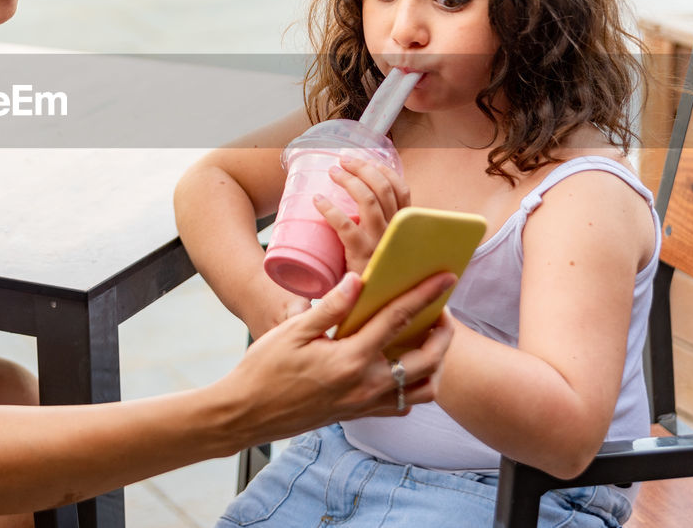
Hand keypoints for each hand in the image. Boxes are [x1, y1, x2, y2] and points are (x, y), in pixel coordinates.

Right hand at [217, 270, 454, 446]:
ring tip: (428, 340)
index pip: (398, 319)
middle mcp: (366, 385)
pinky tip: (401, 367)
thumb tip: (359, 280)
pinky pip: (401, 405)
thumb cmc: (264, 369)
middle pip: (427, 359)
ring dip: (434, 364)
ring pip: (423, 389)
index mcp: (350, 359)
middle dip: (444, 333)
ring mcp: (365, 404)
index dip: (424, 295)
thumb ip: (331, 307)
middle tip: (441, 311)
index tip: (445, 278)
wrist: (247, 413)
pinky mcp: (358, 414)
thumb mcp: (293, 331)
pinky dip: (413, 387)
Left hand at [316, 155, 410, 274]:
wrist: (377, 313)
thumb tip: (361, 205)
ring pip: (367, 200)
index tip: (365, 161)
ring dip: (348, 180)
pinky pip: (345, 224)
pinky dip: (329, 208)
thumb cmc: (378, 279)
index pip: (402, 191)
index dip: (383, 171)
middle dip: (362, 168)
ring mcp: (380, 243)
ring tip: (332, 172)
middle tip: (343, 161)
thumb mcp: (388, 251)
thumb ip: (381, 233)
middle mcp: (396, 233)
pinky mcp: (361, 256)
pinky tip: (317, 200)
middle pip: (383, 189)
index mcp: (404, 230)